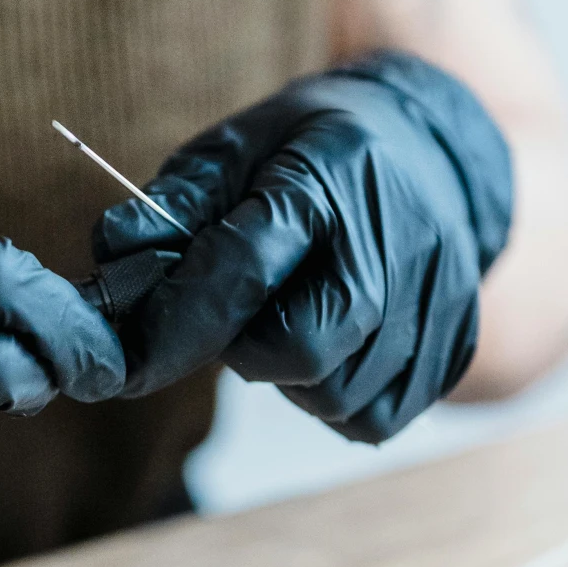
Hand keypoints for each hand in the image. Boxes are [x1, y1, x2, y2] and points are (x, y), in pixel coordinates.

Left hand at [93, 55, 513, 443]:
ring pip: (332, 397)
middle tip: (243, 312)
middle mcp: (392, 245)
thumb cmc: (314, 152)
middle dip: (247, 348)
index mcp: (326, 179)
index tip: (125, 361)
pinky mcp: (455, 350)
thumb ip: (170, 207)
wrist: (432, 151)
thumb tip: (112, 259)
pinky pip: (370, 419)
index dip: (175, 325)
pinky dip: (335, 398)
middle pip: (297, 353)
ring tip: (297, 314)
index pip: (241, 271)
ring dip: (291, 376)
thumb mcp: (236, 147)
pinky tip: (334, 344)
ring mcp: (434, 302)